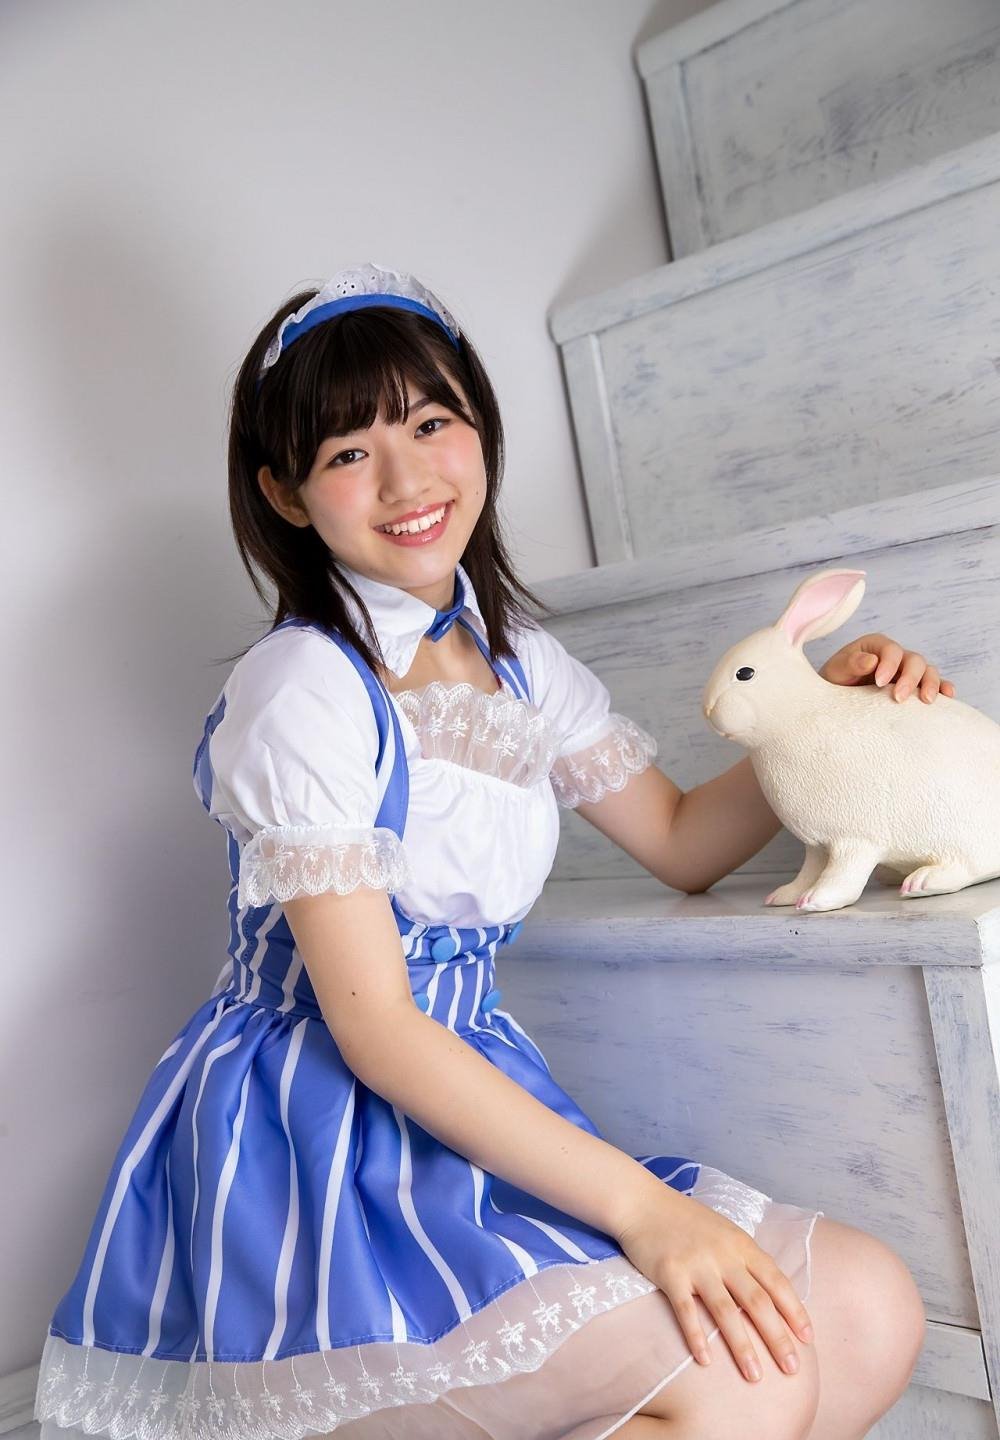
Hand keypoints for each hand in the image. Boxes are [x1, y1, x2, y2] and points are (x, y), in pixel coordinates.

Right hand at [615, 1185, 813, 1382]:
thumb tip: (771, 1295)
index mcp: (741, 1244)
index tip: (808, 1339)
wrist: (644, 1203)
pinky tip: (706, 1361)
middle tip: (792, 1369)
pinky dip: (697, 1337)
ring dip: (742, 1346)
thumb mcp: (725, 1232)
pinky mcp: (670, 1273)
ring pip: (725, 1311)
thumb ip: (745, 1259)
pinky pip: (686, 1310)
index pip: (776, 1281)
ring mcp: (697, 1264)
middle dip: (778, 1338)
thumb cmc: (686, 1221)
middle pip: (757, 1301)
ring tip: (755, 1376)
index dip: (794, 1311)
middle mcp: (724, 1255)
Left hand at [819, 633, 955, 702]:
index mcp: (876, 645)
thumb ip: (850, 663)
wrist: (836, 700)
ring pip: (928, 671)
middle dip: (910, 678)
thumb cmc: (834, 682)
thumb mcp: (836, 671)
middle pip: (914, 660)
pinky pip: (935, 684)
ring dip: (931, 684)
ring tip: (926, 701)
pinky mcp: (915, 686)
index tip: (879, 683)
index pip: (891, 650)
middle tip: (898, 698)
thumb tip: (872, 660)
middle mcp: (896, 656)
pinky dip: (944, 688)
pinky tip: (948, 697)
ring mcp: (908, 671)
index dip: (889, 664)